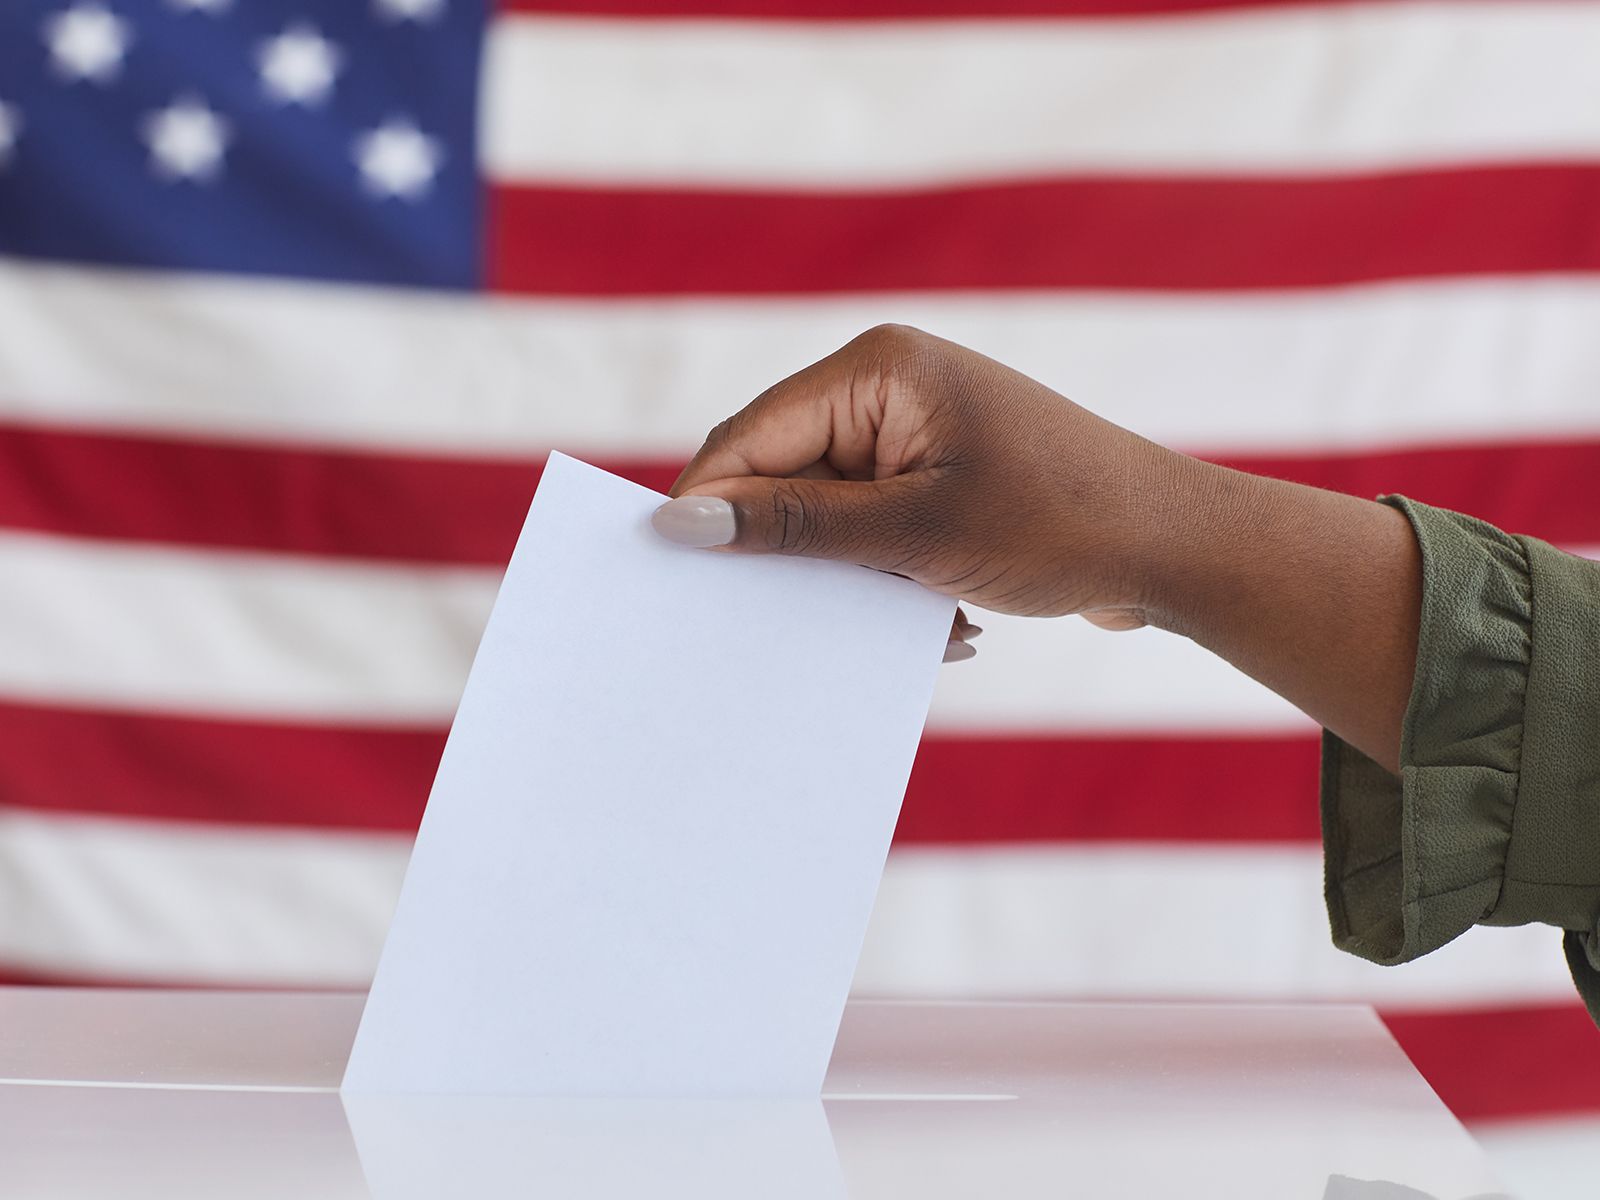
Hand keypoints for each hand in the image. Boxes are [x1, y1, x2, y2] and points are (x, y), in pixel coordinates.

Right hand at [652, 325, 1195, 632]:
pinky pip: (874, 527)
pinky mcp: (939, 475)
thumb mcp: (916, 534)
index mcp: (879, 369)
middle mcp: (890, 388)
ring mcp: (917, 431)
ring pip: (830, 512)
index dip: (708, 503)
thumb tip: (685, 522)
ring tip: (910, 610)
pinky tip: (943, 614)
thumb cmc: (1059, 523)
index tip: (671, 577)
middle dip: (793, 550)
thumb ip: (796, 527)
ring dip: (852, 575)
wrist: (1178, 547)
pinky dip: (890, 577)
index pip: (752, 434)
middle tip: (783, 619)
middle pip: (784, 473)